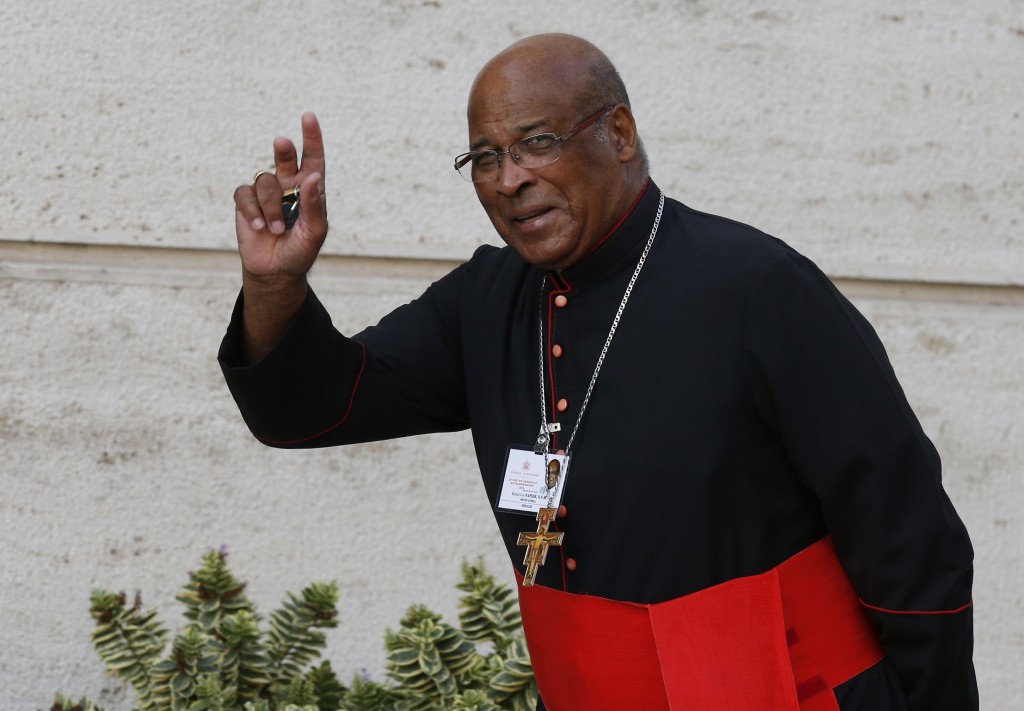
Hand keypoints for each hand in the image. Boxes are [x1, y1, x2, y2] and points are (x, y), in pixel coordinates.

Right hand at [232, 112, 327, 280]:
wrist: (276, 271)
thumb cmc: (300, 251)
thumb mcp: (314, 232)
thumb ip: (315, 206)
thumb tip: (314, 177)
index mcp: (310, 189)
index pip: (313, 158)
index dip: (311, 137)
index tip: (308, 117)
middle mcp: (288, 185)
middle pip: (286, 157)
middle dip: (284, 150)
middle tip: (282, 143)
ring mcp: (266, 192)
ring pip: (265, 181)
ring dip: (271, 207)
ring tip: (276, 229)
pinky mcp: (246, 202)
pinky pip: (246, 195)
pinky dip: (253, 211)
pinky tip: (260, 227)